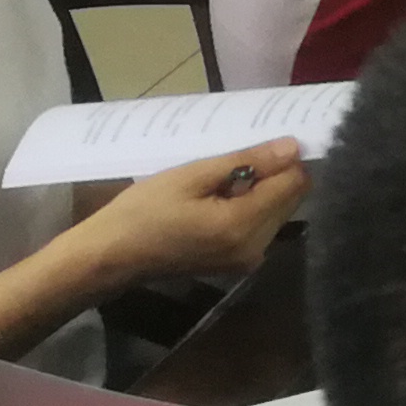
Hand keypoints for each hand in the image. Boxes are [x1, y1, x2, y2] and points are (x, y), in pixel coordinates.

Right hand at [66, 144, 309, 297]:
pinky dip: (252, 207)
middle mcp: (256, 248)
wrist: (111, 257)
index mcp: (243, 225)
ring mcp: (248, 260)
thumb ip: (246, 162)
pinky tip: (222, 198)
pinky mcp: (239, 264)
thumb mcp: (191, 176)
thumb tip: (292, 147)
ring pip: (280, 212)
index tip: (266, 141)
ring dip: (264, 191)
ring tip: (224, 178)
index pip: (294, 183)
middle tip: (238, 157)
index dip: (286, 159)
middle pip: (291, 199)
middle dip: (275, 174)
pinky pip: (262, 227)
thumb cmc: (143, 211)